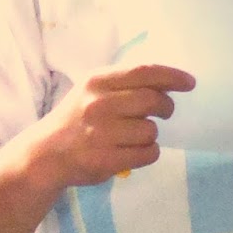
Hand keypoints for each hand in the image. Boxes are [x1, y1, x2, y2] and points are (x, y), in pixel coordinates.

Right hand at [35, 63, 195, 187]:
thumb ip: (122, 84)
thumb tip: (167, 85)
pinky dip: (148, 154)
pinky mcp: (105, 160)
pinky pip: (147, 154)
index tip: (189, 83)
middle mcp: (98, 105)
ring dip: (151, 135)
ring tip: (136, 138)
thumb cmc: (74, 120)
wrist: (43, 155)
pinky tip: (135, 153)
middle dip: (165, 108)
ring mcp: (100, 134)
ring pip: (151, 131)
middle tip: (164, 113)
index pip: (144, 72)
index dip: (172, 77)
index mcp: (96, 82)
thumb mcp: (90, 91)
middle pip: (153, 101)